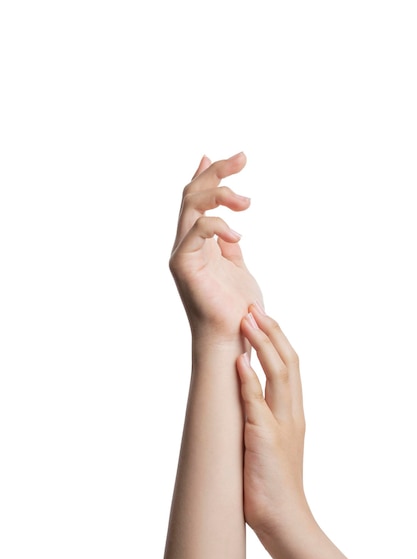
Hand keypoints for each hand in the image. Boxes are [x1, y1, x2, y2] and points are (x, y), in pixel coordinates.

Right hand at [169, 153, 261, 342]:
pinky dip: (218, 225)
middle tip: (243, 158)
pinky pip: (197, 229)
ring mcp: (182, 252)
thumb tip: (231, 222)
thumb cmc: (237, 307)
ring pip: (192, 204)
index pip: (198, 199)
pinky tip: (239, 236)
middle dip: (216, 171)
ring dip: (219, 192)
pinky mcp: (184, 263)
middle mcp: (187, 243)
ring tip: (247, 202)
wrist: (234, 337)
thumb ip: (228, 241)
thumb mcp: (236, 265)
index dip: (209, 173)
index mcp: (199, 242)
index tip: (234, 158)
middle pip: (192, 193)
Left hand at [236, 303, 309, 534]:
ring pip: (278, 374)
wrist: (284, 520)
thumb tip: (243, 396)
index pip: (290, 366)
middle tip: (254, 308)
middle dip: (271, 331)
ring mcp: (280, 424)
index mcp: (293, 413)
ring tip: (248, 320)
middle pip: (288, 362)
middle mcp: (291, 413)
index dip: (277, 339)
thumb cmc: (272, 484)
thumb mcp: (271, 442)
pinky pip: (256, 403)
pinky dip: (248, 379)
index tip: (262, 318)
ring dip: (262, 344)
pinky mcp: (265, 438)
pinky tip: (239, 360)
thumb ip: (263, 417)